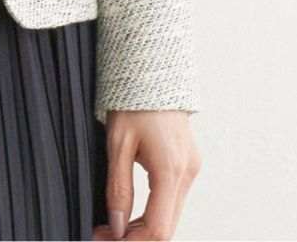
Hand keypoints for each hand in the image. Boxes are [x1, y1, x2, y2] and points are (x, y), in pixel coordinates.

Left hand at [92, 110, 200, 240]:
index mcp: (170, 169)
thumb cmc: (132, 101)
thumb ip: (118, 187)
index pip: (158, 229)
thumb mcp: (117, 143)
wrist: (152, 72)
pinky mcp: (189, 165)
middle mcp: (187, 173)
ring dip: (144, 228)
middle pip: (167, 228)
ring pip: (172, 217)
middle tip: (105, 235)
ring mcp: (191, 169)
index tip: (105, 238)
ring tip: (113, 225)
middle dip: (136, 238)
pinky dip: (154, 213)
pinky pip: (174, 201)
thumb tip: (117, 226)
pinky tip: (131, 212)